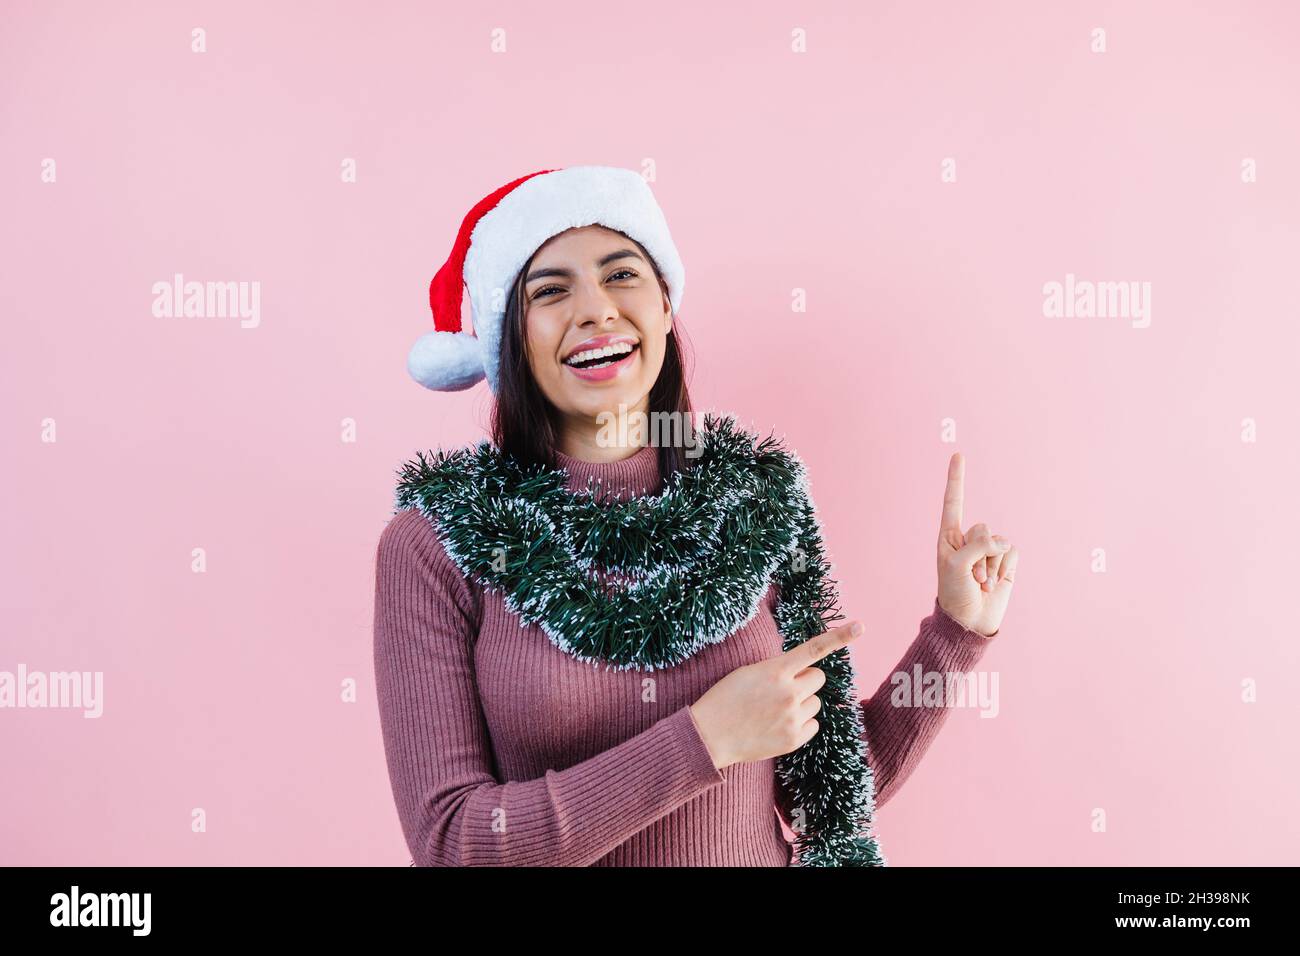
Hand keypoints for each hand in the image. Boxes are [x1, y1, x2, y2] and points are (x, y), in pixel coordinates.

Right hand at [689, 621, 863, 770]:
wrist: (710, 736)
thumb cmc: (724, 699)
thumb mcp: (747, 672)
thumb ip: (777, 669)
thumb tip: (801, 672)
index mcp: (776, 671)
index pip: (813, 649)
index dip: (839, 636)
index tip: (860, 626)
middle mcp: (789, 692)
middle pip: (818, 678)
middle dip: (805, 680)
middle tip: (781, 689)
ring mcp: (793, 717)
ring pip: (816, 702)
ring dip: (802, 703)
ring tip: (774, 710)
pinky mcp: (795, 739)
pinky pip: (813, 724)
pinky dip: (801, 723)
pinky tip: (779, 725)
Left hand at [936, 452, 1018, 636]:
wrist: (970, 622)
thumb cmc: (955, 594)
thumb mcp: (957, 566)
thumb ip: (978, 545)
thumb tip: (1002, 542)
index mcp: (949, 536)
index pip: (954, 502)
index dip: (957, 478)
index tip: (958, 454)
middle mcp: (968, 540)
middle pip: (983, 527)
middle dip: (980, 553)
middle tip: (970, 576)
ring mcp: (988, 551)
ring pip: (999, 541)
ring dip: (991, 565)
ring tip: (980, 583)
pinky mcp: (1005, 562)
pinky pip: (1011, 552)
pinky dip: (1004, 568)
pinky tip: (994, 583)